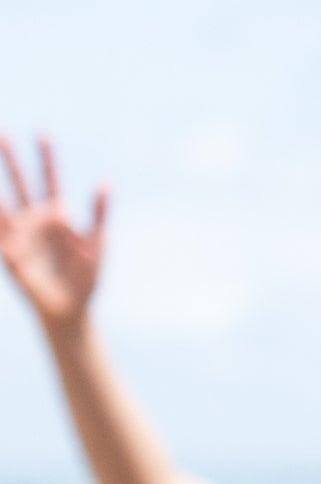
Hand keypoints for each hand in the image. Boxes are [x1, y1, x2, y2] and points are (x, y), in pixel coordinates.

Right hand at [0, 134, 111, 332]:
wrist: (71, 308)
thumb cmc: (87, 277)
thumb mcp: (98, 243)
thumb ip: (99, 213)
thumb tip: (106, 182)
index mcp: (58, 215)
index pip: (51, 179)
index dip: (47, 158)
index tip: (42, 133)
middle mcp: (35, 219)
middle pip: (23, 183)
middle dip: (14, 161)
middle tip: (3, 134)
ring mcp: (21, 235)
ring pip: (5, 203)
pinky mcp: (10, 254)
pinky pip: (0, 232)